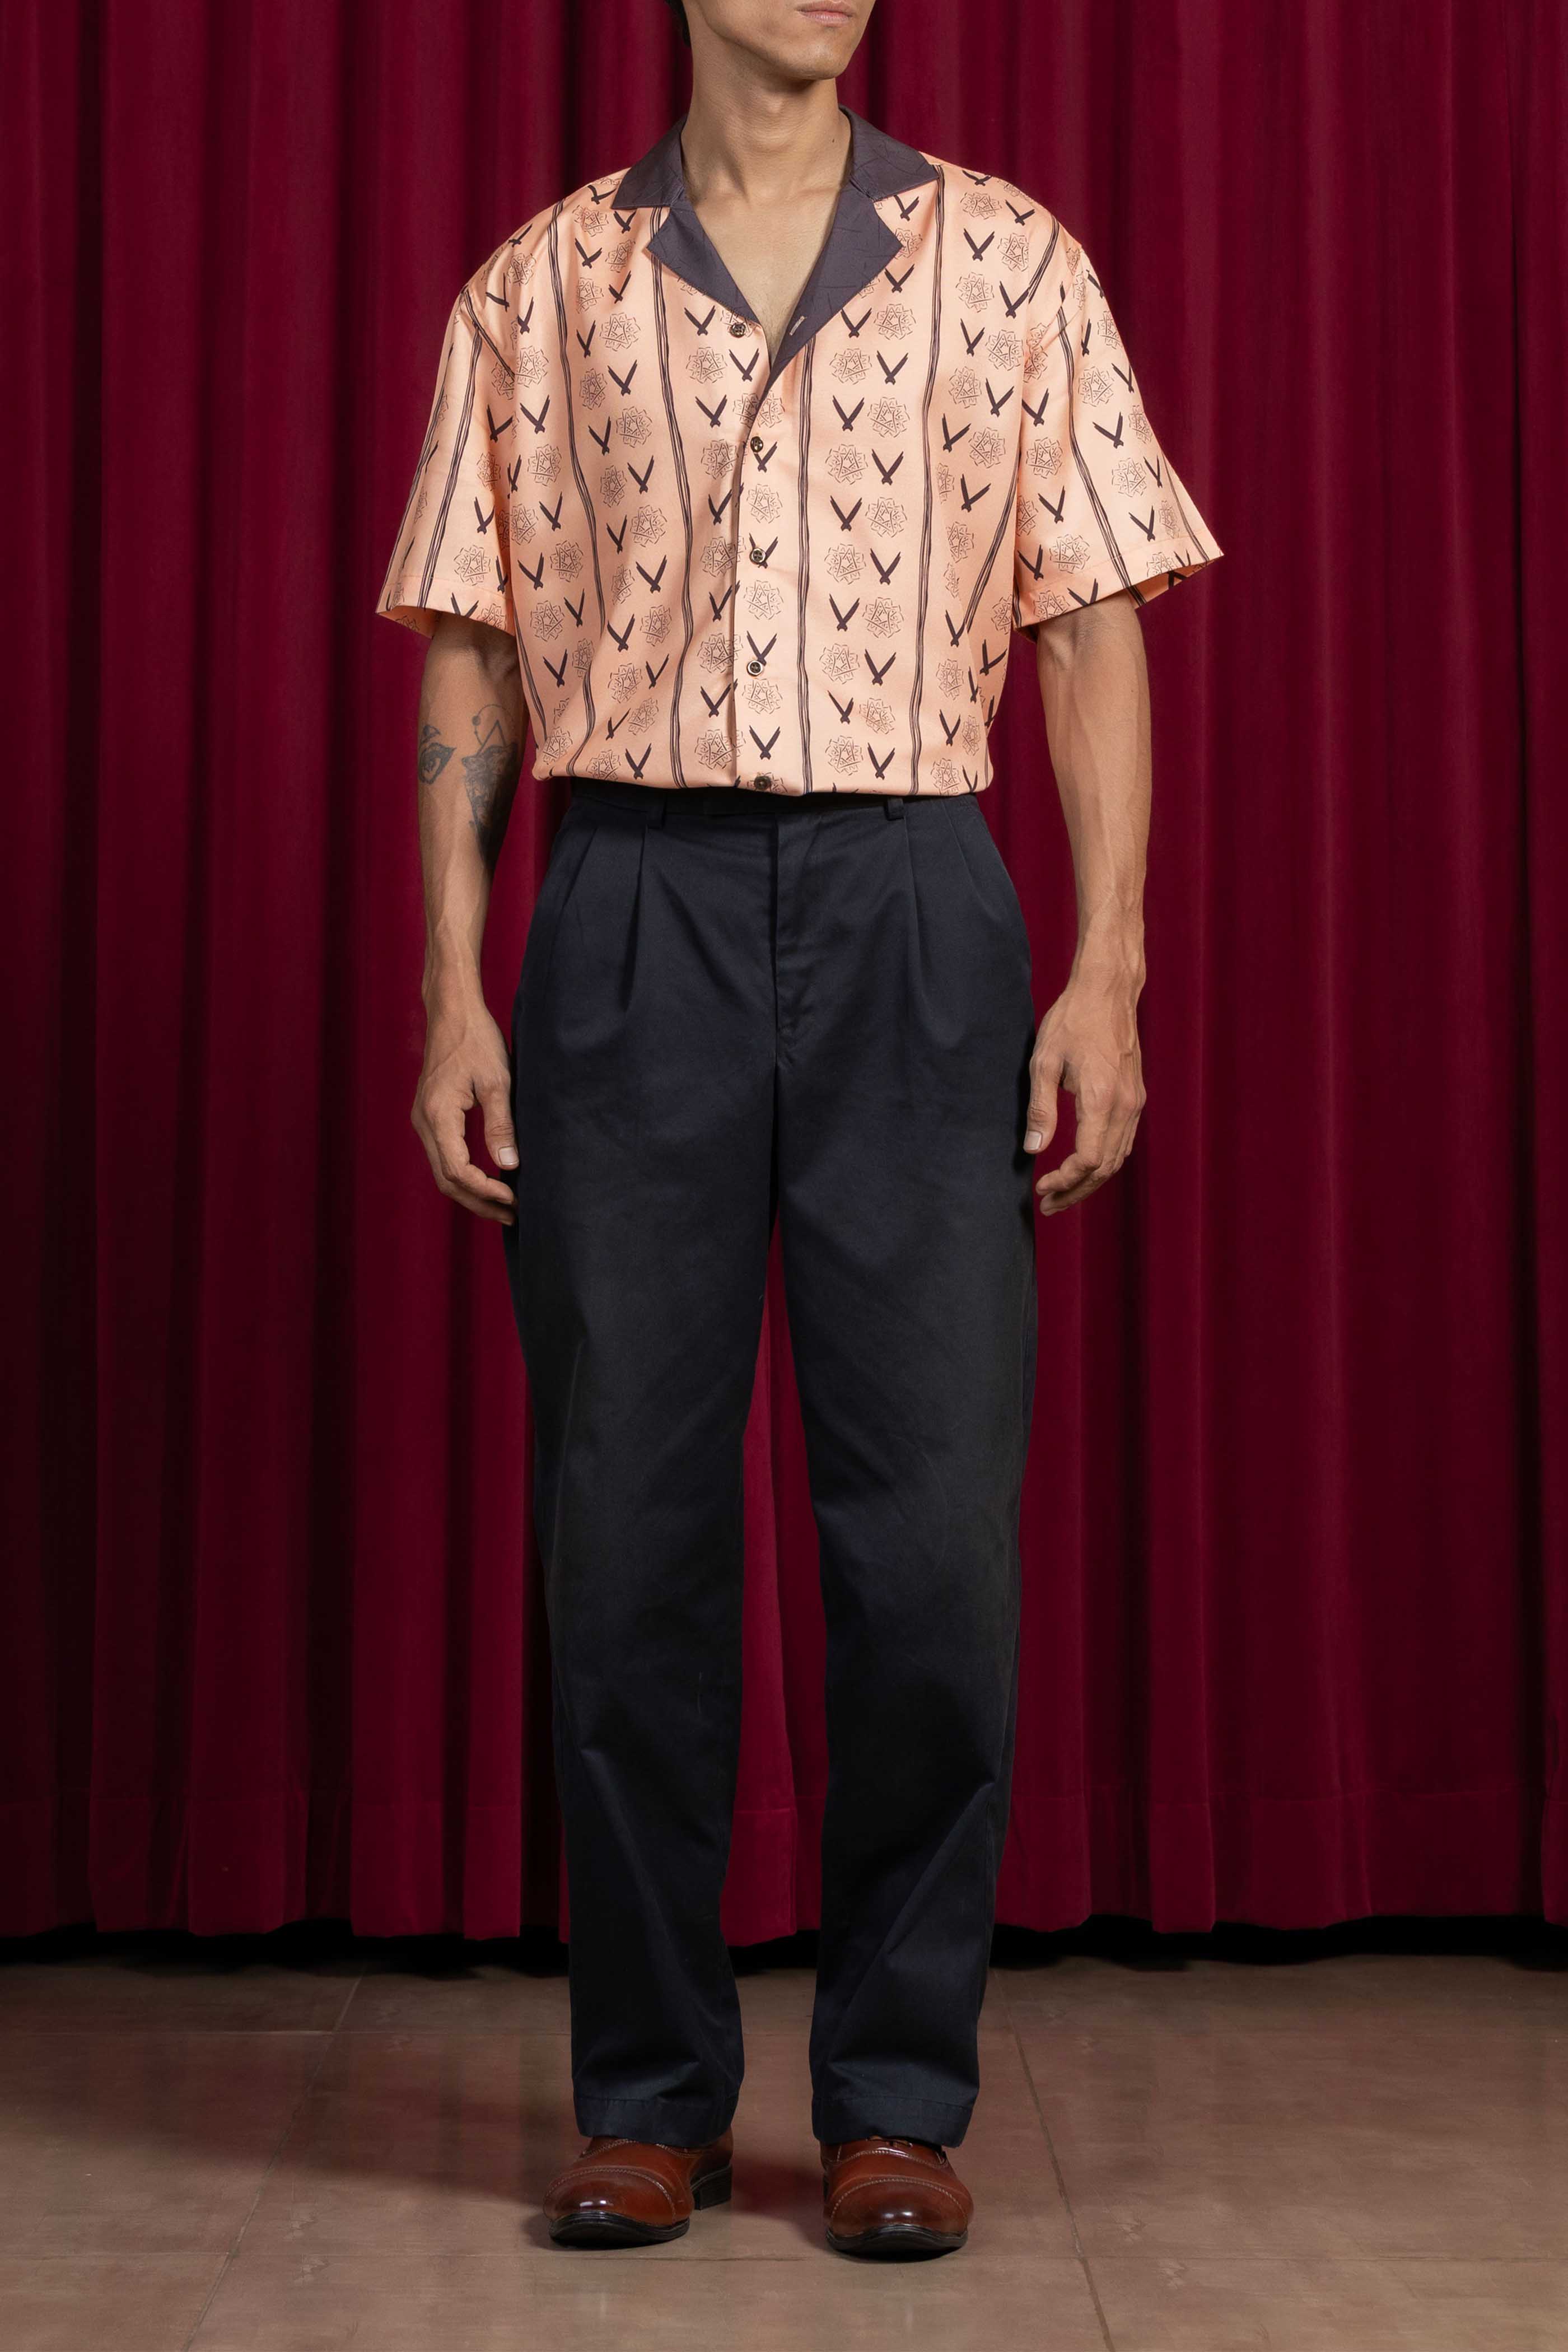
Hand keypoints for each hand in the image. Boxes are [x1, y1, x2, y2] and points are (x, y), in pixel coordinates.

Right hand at [412, 992, 517, 1224]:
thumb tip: (509, 1165)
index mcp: (438, 1115)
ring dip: (472, 1192)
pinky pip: (444, 1156)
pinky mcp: (430, 1116)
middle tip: (513, 1215)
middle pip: (447, 1180)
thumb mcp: (498, 1081)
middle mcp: (424, 1122)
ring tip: (505, 1205)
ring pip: (443, 1171)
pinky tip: (489, 1179)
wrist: (452, 1012)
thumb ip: (501, 1125)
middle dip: (479, 1202)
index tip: (514, 1198)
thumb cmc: (477, 1041)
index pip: (458, 1171)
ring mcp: (424, 1120)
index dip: (486, 1191)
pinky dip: (465, 1174)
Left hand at [1023, 970, 1145, 1215]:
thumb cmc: (1072, 1021)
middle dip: (1076, 1191)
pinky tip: (1082, 1167)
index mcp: (1102, 1099)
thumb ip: (1040, 1108)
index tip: (1041, 1187)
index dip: (1065, 1181)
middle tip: (1048, 1204)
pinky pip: (1123, 1142)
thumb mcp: (1044, 1062)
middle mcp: (1125, 1106)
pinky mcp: (1135, 1097)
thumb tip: (1034, 1149)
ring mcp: (1134, 1102)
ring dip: (1090, 1181)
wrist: (1107, 991)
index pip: (1089, 1159)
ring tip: (1062, 1193)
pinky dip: (1104, 1162)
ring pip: (1117, 1158)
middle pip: (1105, 1168)